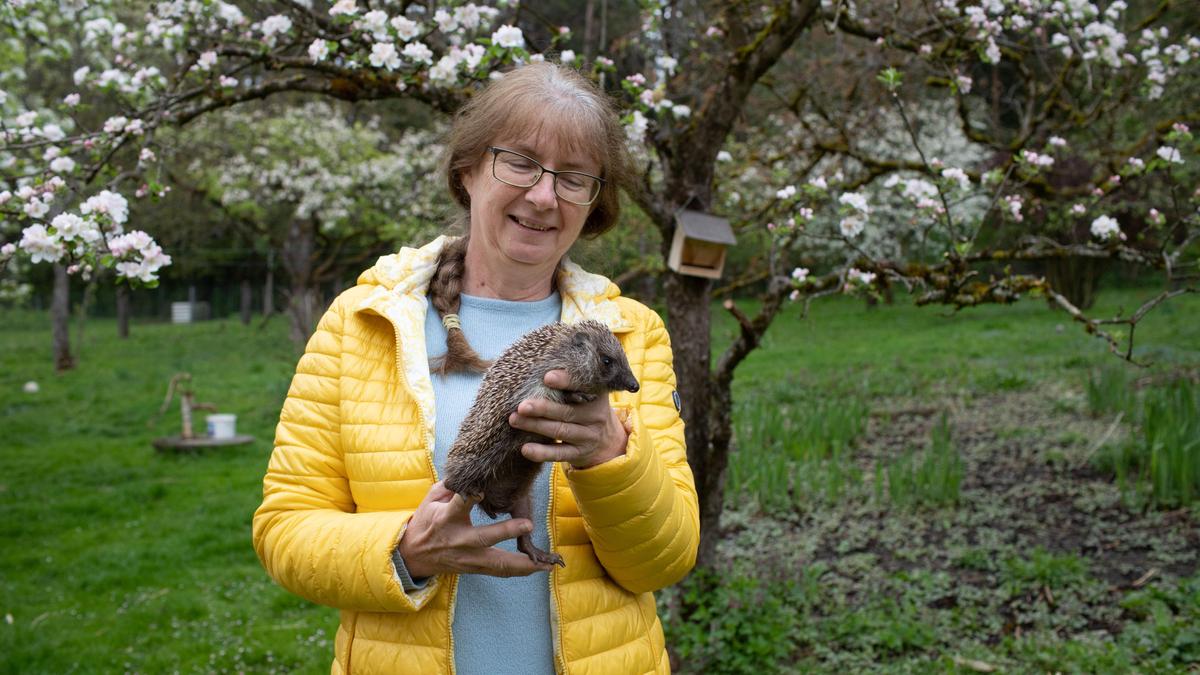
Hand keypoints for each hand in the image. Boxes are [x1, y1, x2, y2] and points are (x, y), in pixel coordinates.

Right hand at [397, 481, 556, 577]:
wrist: (412, 555)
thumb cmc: (426, 521)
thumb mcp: (432, 499)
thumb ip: (452, 485)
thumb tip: (473, 471)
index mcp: (446, 518)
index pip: (458, 505)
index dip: (469, 497)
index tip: (480, 490)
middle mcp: (458, 539)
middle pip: (483, 537)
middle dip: (506, 531)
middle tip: (528, 524)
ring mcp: (467, 558)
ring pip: (497, 563)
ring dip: (522, 563)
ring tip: (545, 563)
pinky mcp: (474, 569)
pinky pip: (499, 572)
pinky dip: (520, 571)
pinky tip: (539, 569)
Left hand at [509, 369, 631, 469]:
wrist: (608, 441)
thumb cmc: (588, 407)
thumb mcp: (590, 393)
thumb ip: (573, 380)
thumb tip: (541, 360)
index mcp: (598, 396)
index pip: (584, 387)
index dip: (566, 381)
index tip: (547, 377)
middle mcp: (596, 417)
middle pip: (567, 412)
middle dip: (543, 408)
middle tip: (522, 405)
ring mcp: (588, 437)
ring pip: (561, 431)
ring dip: (536, 426)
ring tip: (514, 420)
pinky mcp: (579, 454)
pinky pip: (560, 454)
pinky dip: (542, 452)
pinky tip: (525, 449)